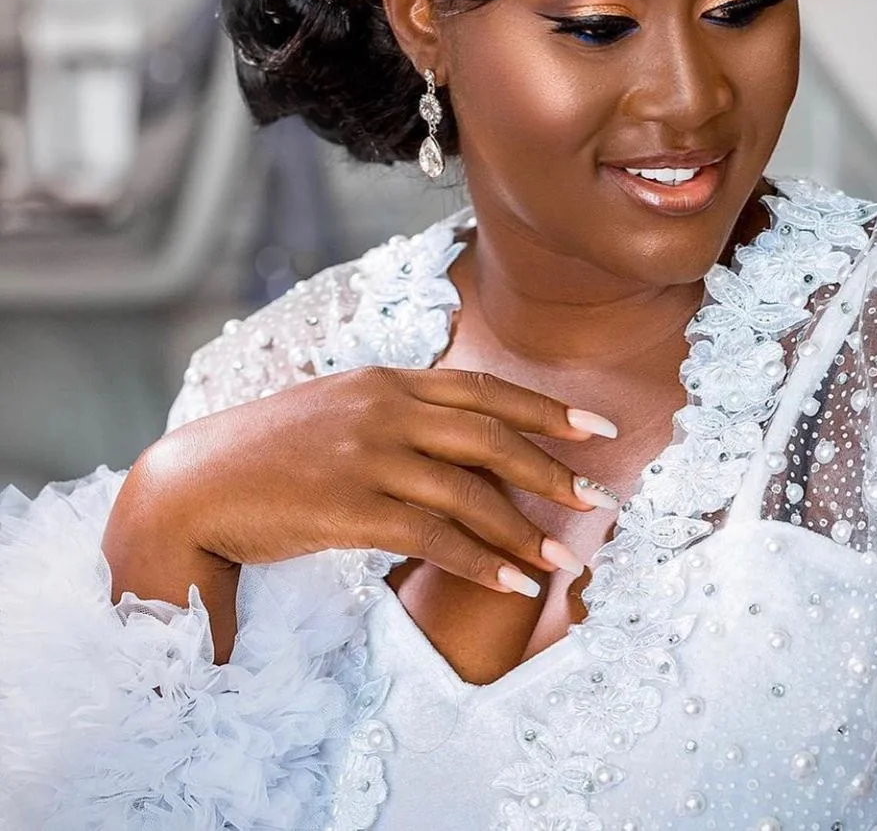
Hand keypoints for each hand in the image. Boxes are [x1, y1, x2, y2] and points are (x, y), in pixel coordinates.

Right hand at [103, 366, 618, 659]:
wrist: (192, 483)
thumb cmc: (268, 452)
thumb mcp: (338, 411)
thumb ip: (396, 414)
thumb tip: (460, 439)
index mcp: (385, 381)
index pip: (483, 391)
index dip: (544, 410)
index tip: (595, 428)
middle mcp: (384, 409)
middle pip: (490, 436)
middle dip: (551, 467)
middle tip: (599, 497)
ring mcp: (368, 456)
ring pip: (470, 492)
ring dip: (523, 531)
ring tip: (563, 561)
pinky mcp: (349, 507)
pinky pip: (434, 537)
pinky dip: (480, 561)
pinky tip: (512, 582)